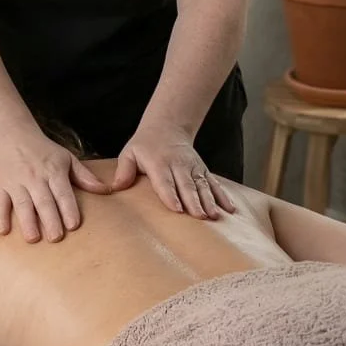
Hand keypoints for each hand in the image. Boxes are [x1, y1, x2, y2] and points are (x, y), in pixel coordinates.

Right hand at [0, 132, 107, 241]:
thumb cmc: (44, 152)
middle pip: (43, 201)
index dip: (68, 208)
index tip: (73, 225)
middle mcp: (34, 177)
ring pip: (22, 204)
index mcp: (54, 171)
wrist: (12, 136)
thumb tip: (106, 190)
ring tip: (33, 239)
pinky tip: (4, 231)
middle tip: (56, 238)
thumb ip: (85, 177)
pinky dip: (1, 216)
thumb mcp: (67, 159)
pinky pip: (0, 202)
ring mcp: (16, 182)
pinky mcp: (1, 186)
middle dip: (49, 219)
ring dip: (27, 221)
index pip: (62, 192)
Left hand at [111, 122, 234, 218]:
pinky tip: (230, 210)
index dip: (171, 196)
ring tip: (215, 217)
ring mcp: (193, 168)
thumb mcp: (129, 152)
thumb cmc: (145, 145)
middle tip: (200, 217)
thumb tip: (116, 187)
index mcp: (159, 163)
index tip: (177, 210)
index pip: (165, 181)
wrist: (167, 127)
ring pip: (203, 185)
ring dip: (210, 201)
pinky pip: (214, 183)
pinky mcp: (202, 170)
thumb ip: (124, 170)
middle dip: (194, 202)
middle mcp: (179, 165)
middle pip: (187, 185)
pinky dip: (223, 196)